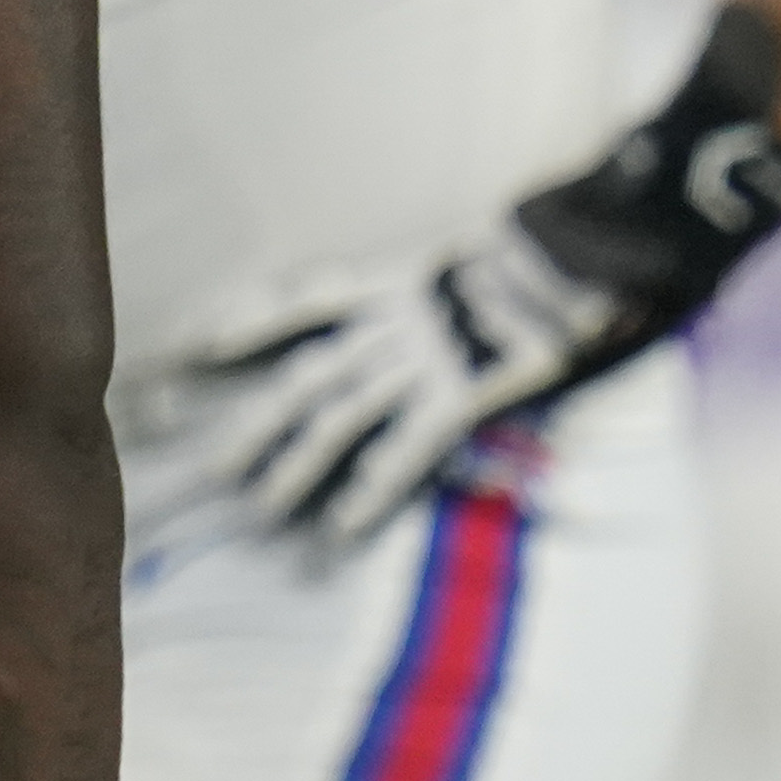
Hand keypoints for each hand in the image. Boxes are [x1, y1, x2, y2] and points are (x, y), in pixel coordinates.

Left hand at [198, 9, 780, 542]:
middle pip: (300, 374)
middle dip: (250, 421)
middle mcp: (389, 321)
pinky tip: (339, 526)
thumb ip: (453, 278)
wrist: (588, 254)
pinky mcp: (458, 394)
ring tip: (262, 507)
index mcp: (392, 281)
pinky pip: (402, 450)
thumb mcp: (483, 254)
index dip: (244, 321)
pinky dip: (369, 488)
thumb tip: (458, 292)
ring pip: (336, 416)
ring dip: (295, 465)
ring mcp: (420, 358)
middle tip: (206, 465)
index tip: (193, 347)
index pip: (298, 299)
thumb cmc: (550, 256)